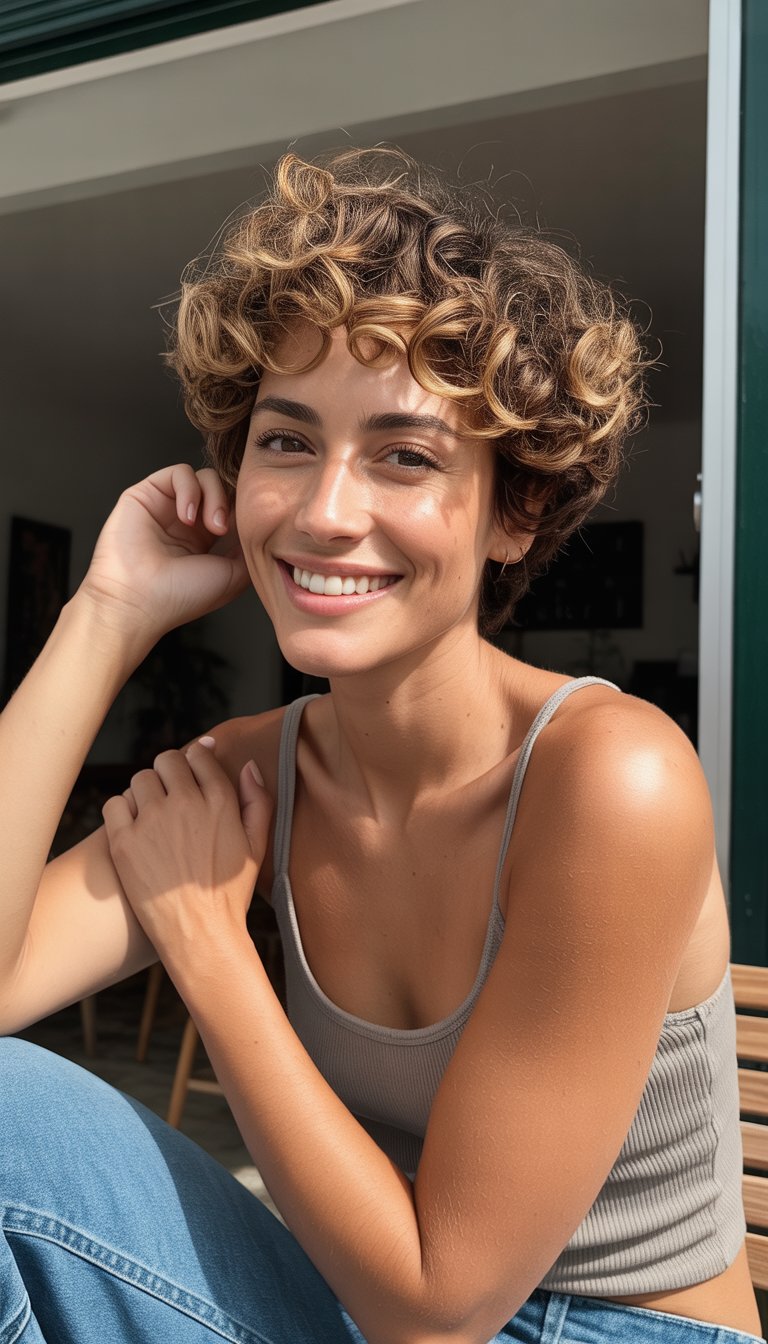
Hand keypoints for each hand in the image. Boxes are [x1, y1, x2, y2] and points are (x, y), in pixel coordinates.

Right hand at [78, 464, 250, 644]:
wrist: (139, 602)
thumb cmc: (181, 597)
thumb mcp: (233, 576)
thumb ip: (249, 548)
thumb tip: (263, 526)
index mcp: (205, 541)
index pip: (233, 508)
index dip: (245, 511)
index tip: (247, 529)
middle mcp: (186, 522)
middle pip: (222, 489)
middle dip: (231, 504)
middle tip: (223, 530)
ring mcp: (166, 507)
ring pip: (205, 477)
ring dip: (214, 497)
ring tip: (210, 526)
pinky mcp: (146, 494)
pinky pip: (179, 473)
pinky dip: (190, 489)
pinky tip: (186, 517)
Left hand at [102, 739, 271, 974]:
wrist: (200, 933)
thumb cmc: (229, 893)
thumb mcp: (256, 846)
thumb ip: (257, 801)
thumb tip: (247, 766)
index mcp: (219, 801)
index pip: (199, 753)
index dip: (195, 758)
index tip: (192, 772)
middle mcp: (185, 804)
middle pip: (167, 760)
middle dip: (169, 772)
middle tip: (170, 794)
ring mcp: (152, 822)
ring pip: (139, 779)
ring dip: (146, 791)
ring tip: (152, 814)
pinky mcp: (124, 842)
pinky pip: (114, 804)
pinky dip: (121, 811)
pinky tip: (133, 828)